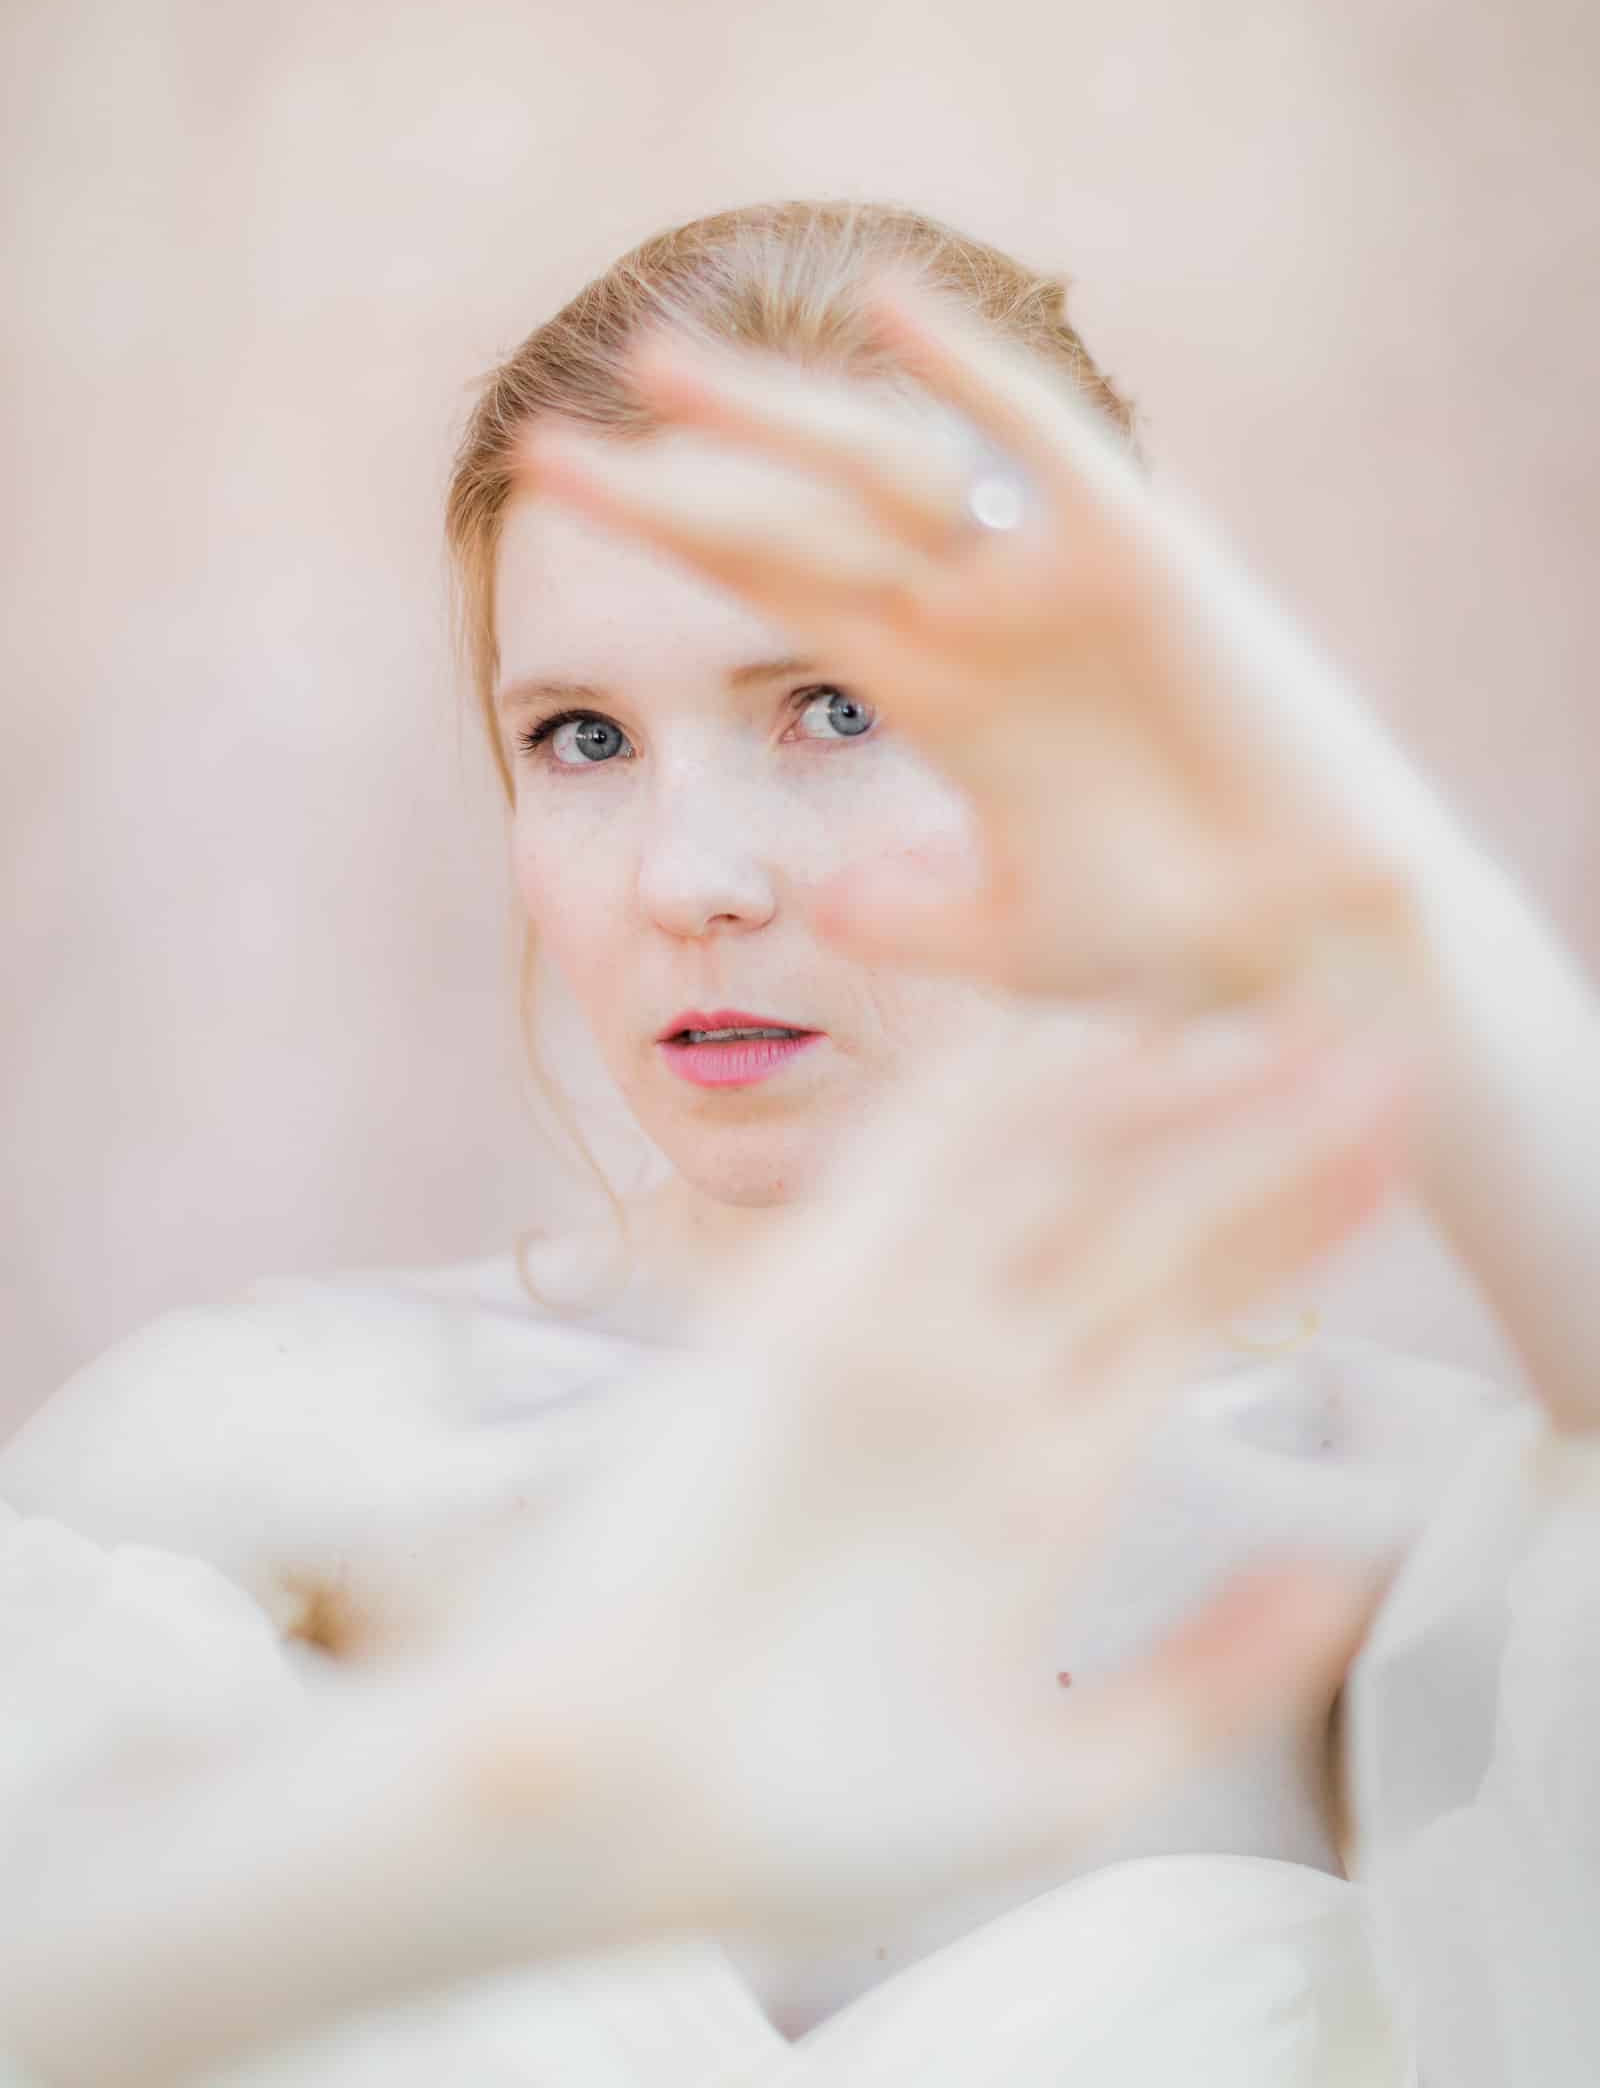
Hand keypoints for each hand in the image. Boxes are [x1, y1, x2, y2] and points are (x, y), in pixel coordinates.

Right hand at [0, 1010, 1406, 2084]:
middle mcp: (985, 1383)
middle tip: (1384, 1046)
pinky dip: (1005, 1095)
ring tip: (1294, 1020)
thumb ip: (1212, 1669)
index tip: (1388, 1157)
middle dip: (1269, 1137)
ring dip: (1173, 1095)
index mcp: (1046, 1473)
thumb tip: (1348, 1573)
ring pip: (1061, 1176)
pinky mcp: (808, 1312)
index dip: (1295, 1228)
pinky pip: (917, 1170)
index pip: (1193, 1309)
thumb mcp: (1059, 1780)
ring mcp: (901, 1336)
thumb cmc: (816, 1824)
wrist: (615, 1809)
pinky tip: (1102, 1033)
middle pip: (1152, 1223)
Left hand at [523, 282, 1415, 1009]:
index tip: (546, 502)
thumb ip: (914, 910)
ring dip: (778, 422)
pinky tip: (889, 312)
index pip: (762, 590)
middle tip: (547, 451)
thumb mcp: (1011, 934)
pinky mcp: (1138, 558)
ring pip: (888, 473)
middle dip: (673, 488)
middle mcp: (972, 614)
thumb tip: (821, 898)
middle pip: (793, 526)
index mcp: (929, 686)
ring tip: (658, 375)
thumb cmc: (1173, 940)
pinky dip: (975, 376)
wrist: (1311, 937)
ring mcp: (1046, 577)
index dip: (658, 539)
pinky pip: (1043, 447)